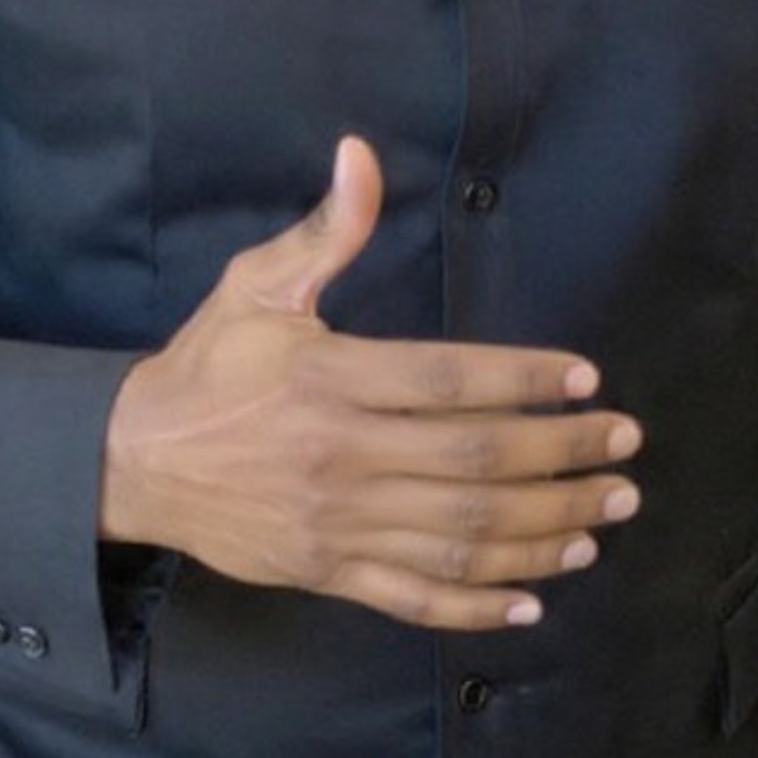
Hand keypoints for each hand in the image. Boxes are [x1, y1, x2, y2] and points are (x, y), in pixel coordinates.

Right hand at [99, 137, 642, 631]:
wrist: (134, 460)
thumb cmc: (209, 362)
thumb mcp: (258, 282)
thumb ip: (328, 229)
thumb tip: (362, 153)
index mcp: (332, 380)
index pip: (449, 382)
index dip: (525, 380)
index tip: (586, 378)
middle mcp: (343, 457)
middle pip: (473, 463)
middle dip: (561, 457)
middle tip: (624, 451)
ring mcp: (338, 525)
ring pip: (459, 536)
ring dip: (542, 531)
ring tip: (602, 515)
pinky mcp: (328, 573)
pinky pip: (414, 597)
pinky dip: (476, 604)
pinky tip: (532, 601)